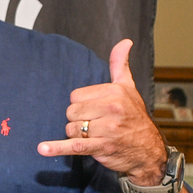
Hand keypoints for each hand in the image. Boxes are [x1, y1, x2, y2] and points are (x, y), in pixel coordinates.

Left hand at [36, 39, 166, 183]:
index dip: (81, 105)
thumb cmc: (135, 117)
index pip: (75, 96)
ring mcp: (108, 128)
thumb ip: (120, 65)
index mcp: (114, 91)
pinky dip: (57, 148)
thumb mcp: (129, 88)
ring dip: (77, 135)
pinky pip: (74, 145)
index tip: (94, 111)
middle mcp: (112, 108)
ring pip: (71, 129)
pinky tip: (43, 149)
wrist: (149, 151)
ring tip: (95, 137)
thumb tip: (124, 42)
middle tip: (95, 126)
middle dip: (78, 120)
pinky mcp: (102, 147)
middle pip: (71, 112)